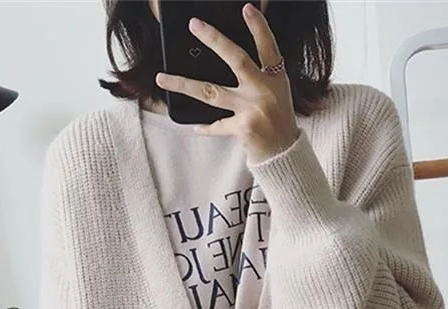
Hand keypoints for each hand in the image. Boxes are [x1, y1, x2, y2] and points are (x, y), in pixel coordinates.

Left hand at [154, 2, 299, 164]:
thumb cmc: (280, 123)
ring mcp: (252, 109)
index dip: (259, 28)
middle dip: (215, 40)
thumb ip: (260, 77)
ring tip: (162, 78)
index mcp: (275, 79)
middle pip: (237, 60)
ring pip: (211, 92)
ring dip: (184, 84)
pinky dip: (206, 128)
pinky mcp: (243, 129)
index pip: (268, 48)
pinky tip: (194, 127)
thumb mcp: (277, 94)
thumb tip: (232, 59)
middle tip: (194, 25)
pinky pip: (218, 126)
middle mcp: (264, 90)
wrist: (286, 155)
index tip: (247, 8)